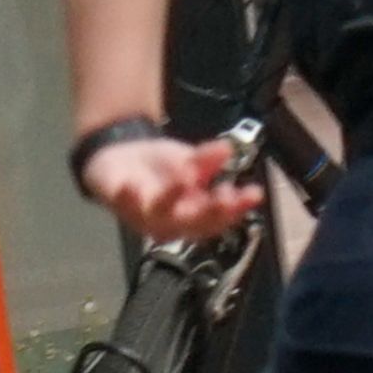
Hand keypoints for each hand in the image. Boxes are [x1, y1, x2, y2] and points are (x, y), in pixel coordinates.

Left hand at [80, 135, 258, 242]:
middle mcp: (173, 221)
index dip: (239, 208)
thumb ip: (208, 158)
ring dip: (172, 199)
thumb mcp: (190, 160)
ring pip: (161, 216)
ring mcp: (146, 215)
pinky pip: (124, 204)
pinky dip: (128, 198)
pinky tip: (132, 186)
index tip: (254, 194)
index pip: (222, 217)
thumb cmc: (162, 169)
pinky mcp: (119, 203)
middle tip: (227, 197)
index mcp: (195, 213)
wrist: (121, 160)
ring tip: (184, 180)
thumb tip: (227, 149)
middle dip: (212, 211)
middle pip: (196, 223)